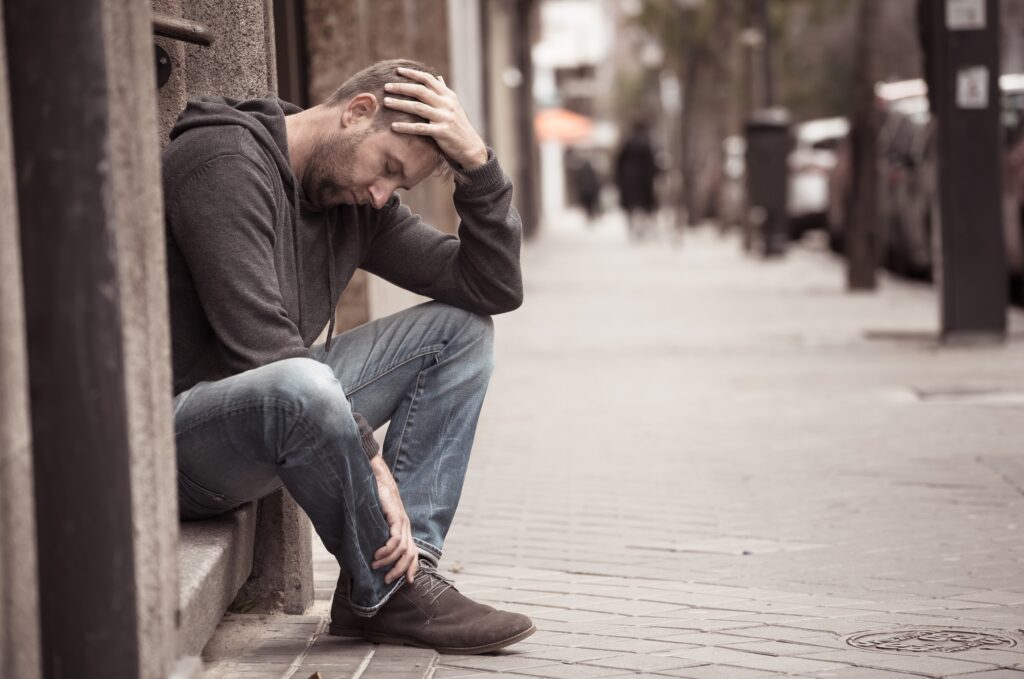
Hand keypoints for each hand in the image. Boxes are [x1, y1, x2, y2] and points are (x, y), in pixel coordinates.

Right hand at [369, 456, 417, 583]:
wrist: (376, 479)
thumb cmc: (374, 499)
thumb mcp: (379, 520)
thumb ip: (379, 533)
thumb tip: (369, 550)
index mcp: (404, 529)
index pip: (413, 552)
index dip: (412, 568)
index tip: (408, 582)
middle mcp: (406, 527)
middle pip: (410, 555)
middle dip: (401, 570)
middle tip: (387, 580)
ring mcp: (402, 522)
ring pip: (402, 549)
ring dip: (389, 561)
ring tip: (375, 565)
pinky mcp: (396, 517)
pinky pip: (395, 539)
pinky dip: (387, 550)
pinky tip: (378, 554)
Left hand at [383, 67, 487, 168]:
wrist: (470, 146)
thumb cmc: (458, 125)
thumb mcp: (454, 105)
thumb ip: (444, 91)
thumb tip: (438, 77)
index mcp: (448, 96)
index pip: (428, 79)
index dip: (412, 73)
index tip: (398, 70)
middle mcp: (446, 104)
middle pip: (420, 91)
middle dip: (402, 87)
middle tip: (386, 86)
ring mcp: (444, 118)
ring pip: (418, 107)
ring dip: (400, 104)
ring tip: (386, 102)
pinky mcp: (442, 132)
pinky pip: (420, 128)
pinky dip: (406, 127)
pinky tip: (394, 126)